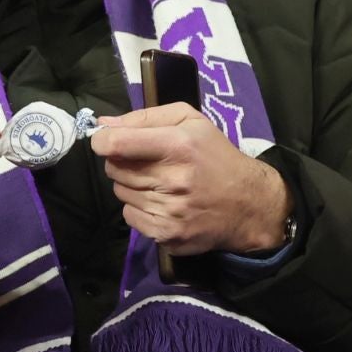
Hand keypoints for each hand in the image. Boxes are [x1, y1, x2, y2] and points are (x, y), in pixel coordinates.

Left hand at [90, 104, 291, 255]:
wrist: (248, 205)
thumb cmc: (215, 156)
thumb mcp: (190, 121)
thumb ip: (144, 117)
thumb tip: (103, 125)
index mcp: (178, 145)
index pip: (116, 144)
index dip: (103, 141)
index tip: (109, 142)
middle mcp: (172, 180)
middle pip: (114, 168)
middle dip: (123, 162)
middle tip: (149, 162)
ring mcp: (169, 211)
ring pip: (120, 192)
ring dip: (133, 186)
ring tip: (161, 183)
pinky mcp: (166, 234)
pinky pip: (129, 215)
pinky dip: (140, 208)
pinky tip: (163, 203)